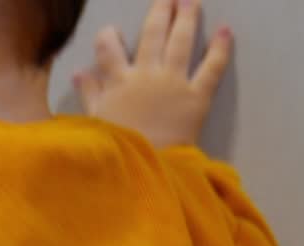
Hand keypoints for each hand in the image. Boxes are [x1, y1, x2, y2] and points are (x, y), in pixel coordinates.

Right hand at [75, 0, 232, 149]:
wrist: (143, 172)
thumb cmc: (116, 151)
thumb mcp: (96, 124)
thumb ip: (90, 96)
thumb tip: (78, 74)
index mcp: (119, 82)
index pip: (108, 48)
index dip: (108, 37)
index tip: (111, 33)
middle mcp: (146, 74)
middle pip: (152, 33)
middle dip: (160, 10)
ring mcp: (173, 83)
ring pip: (181, 41)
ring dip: (187, 16)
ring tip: (191, 0)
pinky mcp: (196, 97)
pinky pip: (212, 68)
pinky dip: (220, 48)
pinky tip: (225, 30)